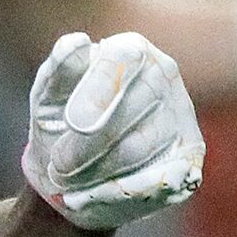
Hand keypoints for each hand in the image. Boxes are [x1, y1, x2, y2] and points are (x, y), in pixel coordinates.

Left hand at [21, 31, 204, 231]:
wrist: (70, 176)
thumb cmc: (59, 126)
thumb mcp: (47, 98)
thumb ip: (58, 71)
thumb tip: (76, 42)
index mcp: (130, 50)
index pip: (123, 59)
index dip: (97, 93)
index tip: (72, 123)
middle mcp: (162, 76)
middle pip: (133, 107)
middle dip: (87, 145)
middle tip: (60, 166)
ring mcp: (181, 115)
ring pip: (140, 148)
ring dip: (96, 170)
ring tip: (71, 178)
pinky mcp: (189, 157)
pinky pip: (160, 180)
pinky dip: (118, 192)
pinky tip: (93, 194)